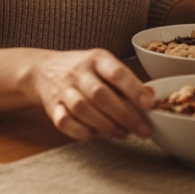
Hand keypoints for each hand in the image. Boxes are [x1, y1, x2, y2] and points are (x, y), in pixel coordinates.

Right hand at [24, 49, 153, 140]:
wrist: (43, 70)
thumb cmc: (82, 71)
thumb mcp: (105, 66)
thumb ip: (127, 81)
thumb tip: (151, 95)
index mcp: (96, 59)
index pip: (116, 73)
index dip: (134, 90)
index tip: (149, 105)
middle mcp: (78, 72)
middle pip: (100, 95)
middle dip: (124, 115)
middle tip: (143, 130)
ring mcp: (62, 89)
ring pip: (82, 109)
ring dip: (106, 125)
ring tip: (123, 134)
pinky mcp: (52, 107)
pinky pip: (64, 122)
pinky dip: (82, 132)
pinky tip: (96, 135)